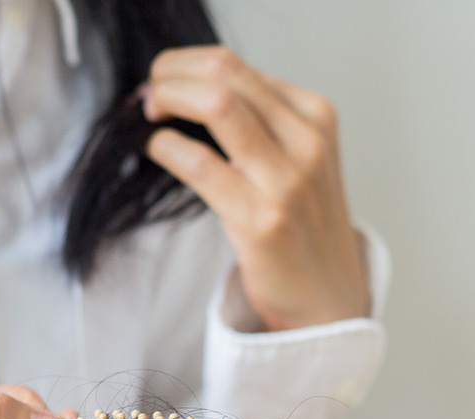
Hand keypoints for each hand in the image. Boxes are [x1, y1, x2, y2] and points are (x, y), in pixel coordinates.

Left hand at [144, 46, 368, 331]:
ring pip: (217, 106)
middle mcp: (307, 141)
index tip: (162, 80)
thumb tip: (189, 92)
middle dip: (173, 72)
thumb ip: (258, 124)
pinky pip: (202, 165)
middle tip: (149, 91)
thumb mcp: (296, 160)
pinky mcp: (262, 220)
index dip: (187, 66)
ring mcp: (288, 181)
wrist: (327, 296)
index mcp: (315, 118)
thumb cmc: (301, 226)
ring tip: (147, 112)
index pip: (238, 67)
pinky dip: (167, 147)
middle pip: (226, 74)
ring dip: (168, 99)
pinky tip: (155, 148)